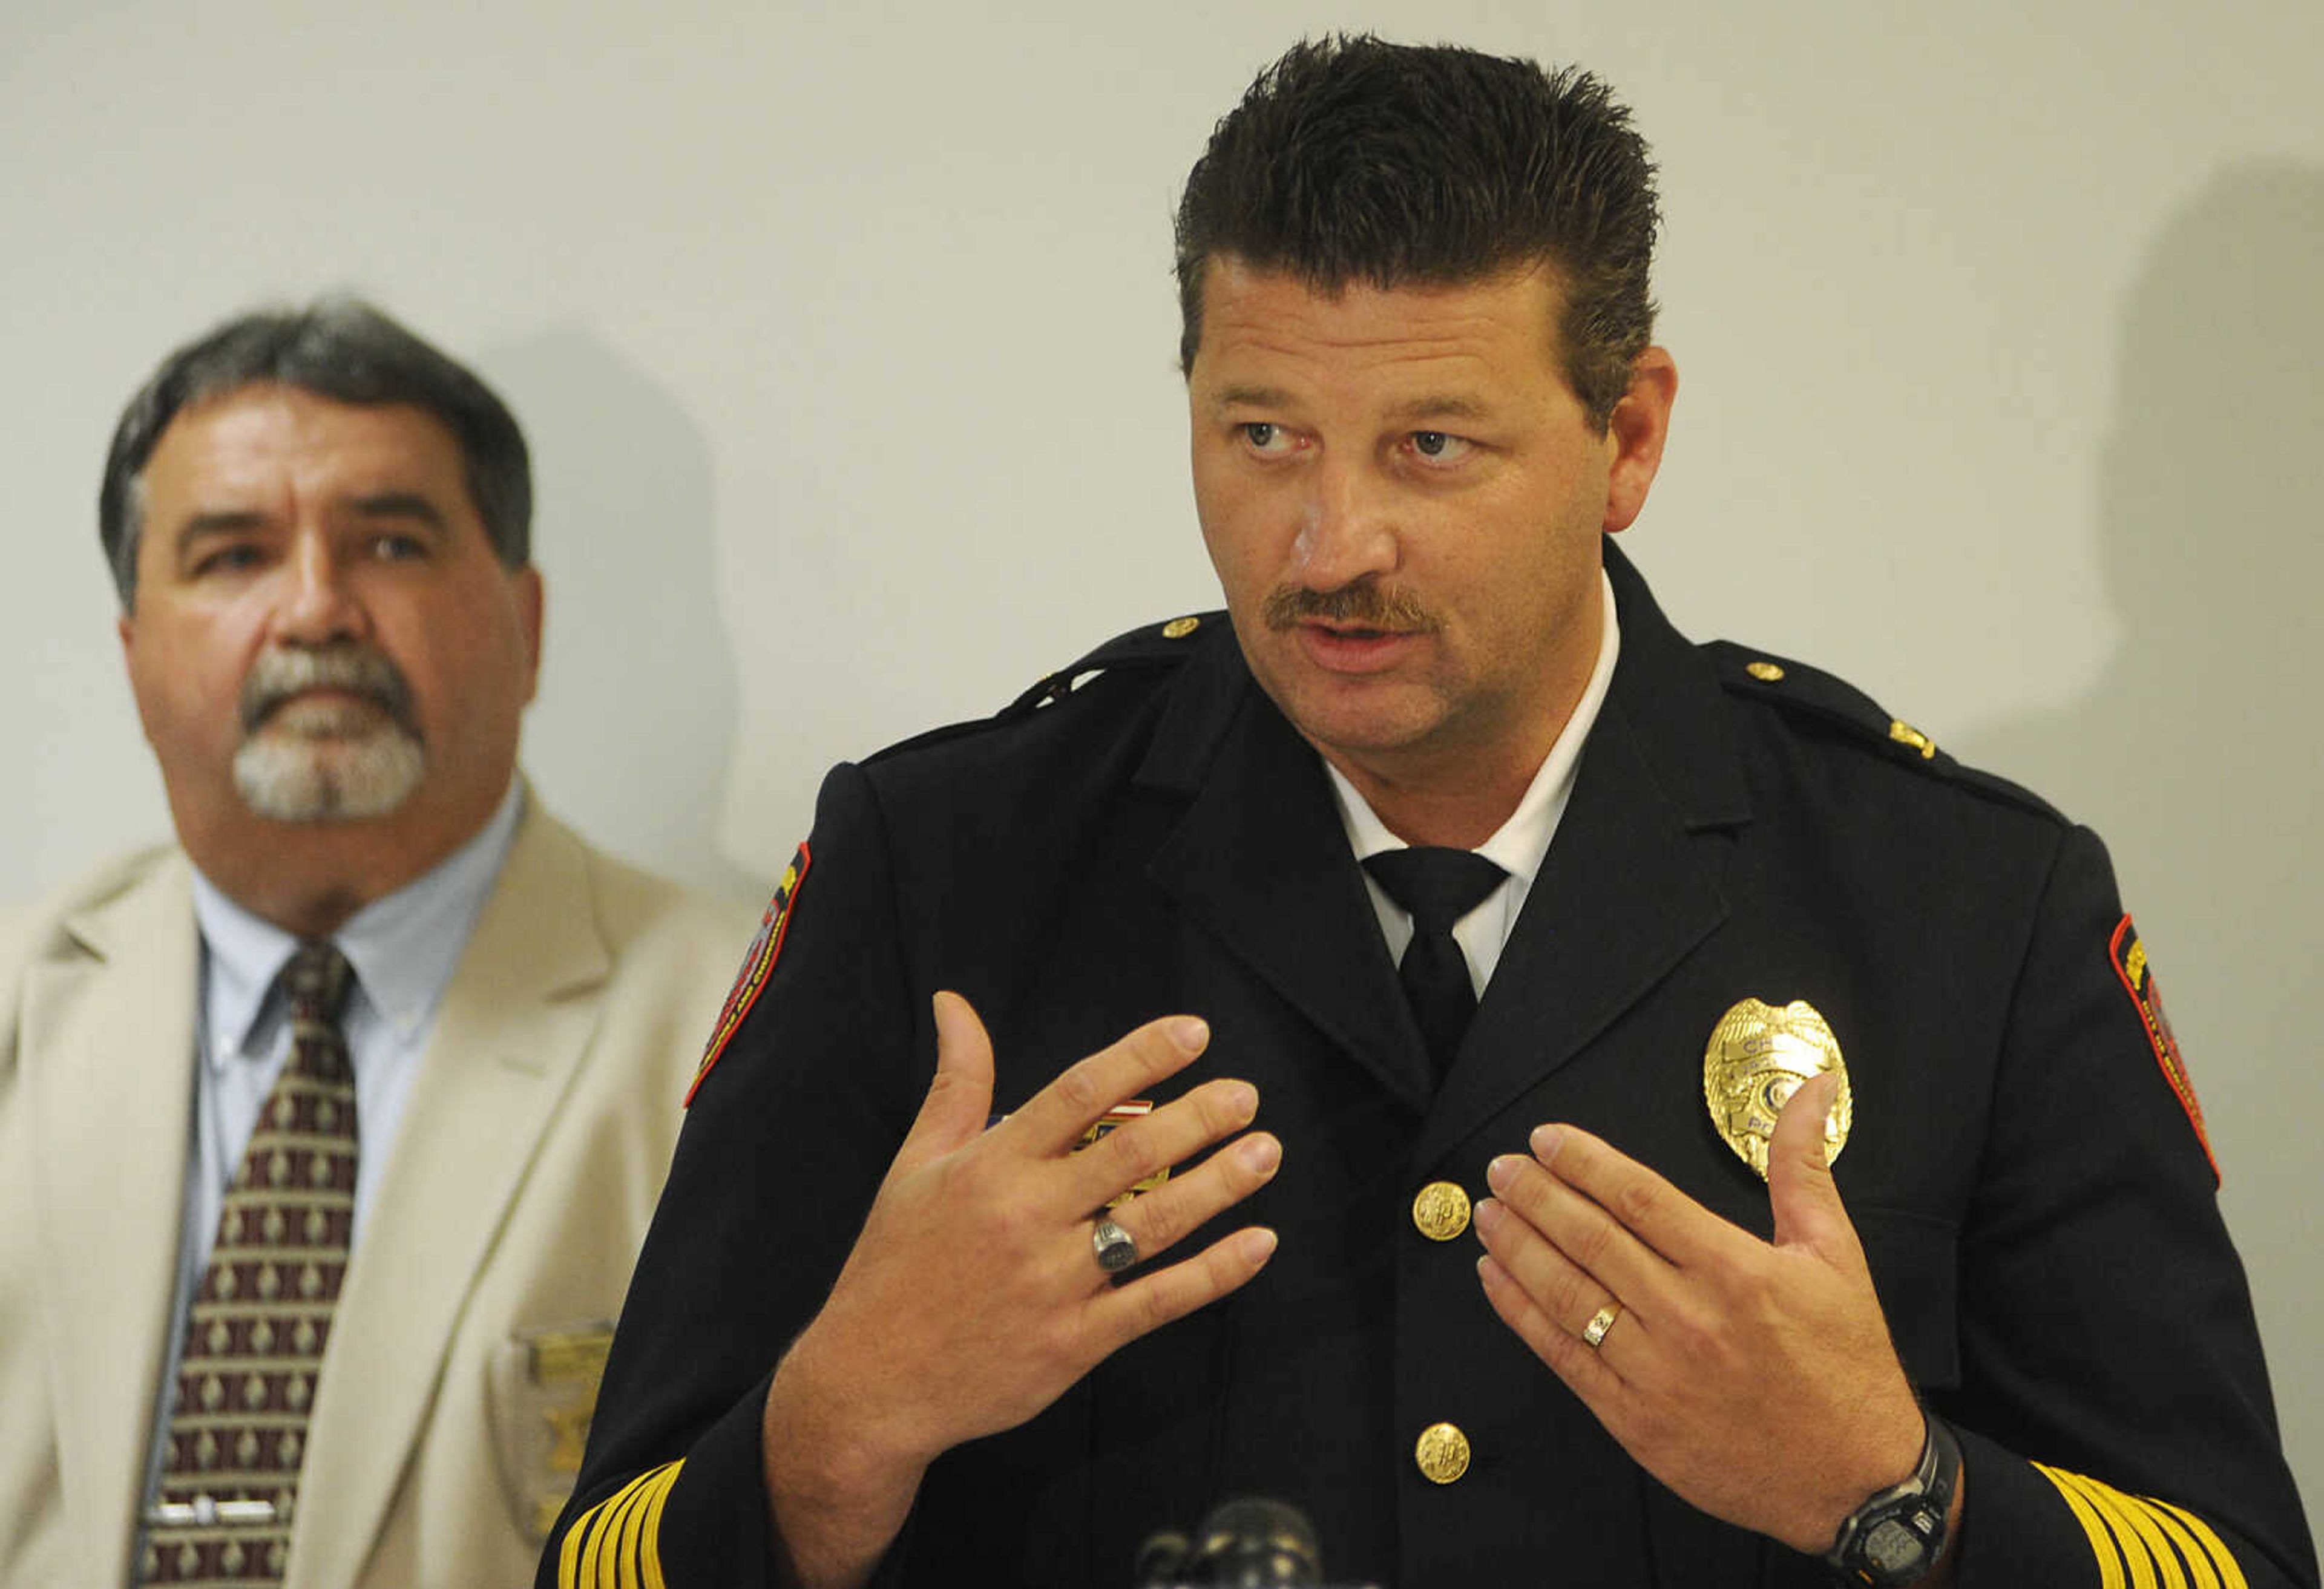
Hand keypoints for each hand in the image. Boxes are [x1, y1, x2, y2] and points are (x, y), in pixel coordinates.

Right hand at [762, 992, 1280, 1587]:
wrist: (869, 1382)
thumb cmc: (895, 1264)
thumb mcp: (916, 1163)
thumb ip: (956, 1082)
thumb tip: (954, 1004)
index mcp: (991, 1166)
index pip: (1080, 1092)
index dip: (1143, 1055)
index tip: (1194, 1033)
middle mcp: (1027, 1218)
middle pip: (1130, 1152)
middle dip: (1199, 1118)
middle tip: (1246, 1095)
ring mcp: (1054, 1283)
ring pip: (1154, 1222)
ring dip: (1219, 1185)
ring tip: (1266, 1152)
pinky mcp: (1074, 1343)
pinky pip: (1158, 1301)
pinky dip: (1215, 1273)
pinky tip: (1258, 1243)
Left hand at [1471, 1073, 1927, 1555]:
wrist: (1858, 1479)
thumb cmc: (1845, 1365)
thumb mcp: (1836, 1254)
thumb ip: (1802, 1165)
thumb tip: (1811, 1088)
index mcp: (1736, 1271)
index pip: (1638, 1196)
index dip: (1583, 1161)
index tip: (1547, 1139)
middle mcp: (1690, 1318)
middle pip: (1590, 1239)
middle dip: (1535, 1196)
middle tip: (1501, 1168)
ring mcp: (1657, 1373)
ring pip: (1567, 1295)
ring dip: (1518, 1248)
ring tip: (1489, 1214)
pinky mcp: (1636, 1421)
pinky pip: (1563, 1357)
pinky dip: (1521, 1315)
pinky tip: (1497, 1281)